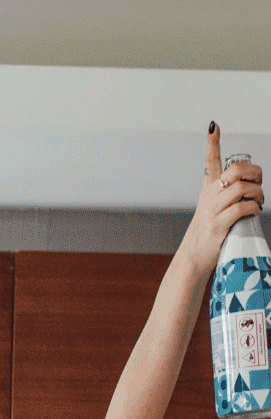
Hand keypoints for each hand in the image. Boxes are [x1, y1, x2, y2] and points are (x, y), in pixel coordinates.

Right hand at [182, 125, 263, 275]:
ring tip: (259, 202)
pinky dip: (254, 208)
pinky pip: (241, 208)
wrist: (194, 257)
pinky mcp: (218, 226)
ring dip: (258, 193)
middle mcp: (209, 198)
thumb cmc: (209, 232)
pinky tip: (254, 212)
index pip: (210, 162)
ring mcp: (212, 212)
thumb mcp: (213, 209)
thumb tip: (252, 184)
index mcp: (208, 190)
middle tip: (258, 184)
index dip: (212, 143)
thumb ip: (228, 195)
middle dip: (254, 174)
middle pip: (235, 172)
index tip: (213, 127)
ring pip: (241, 189)